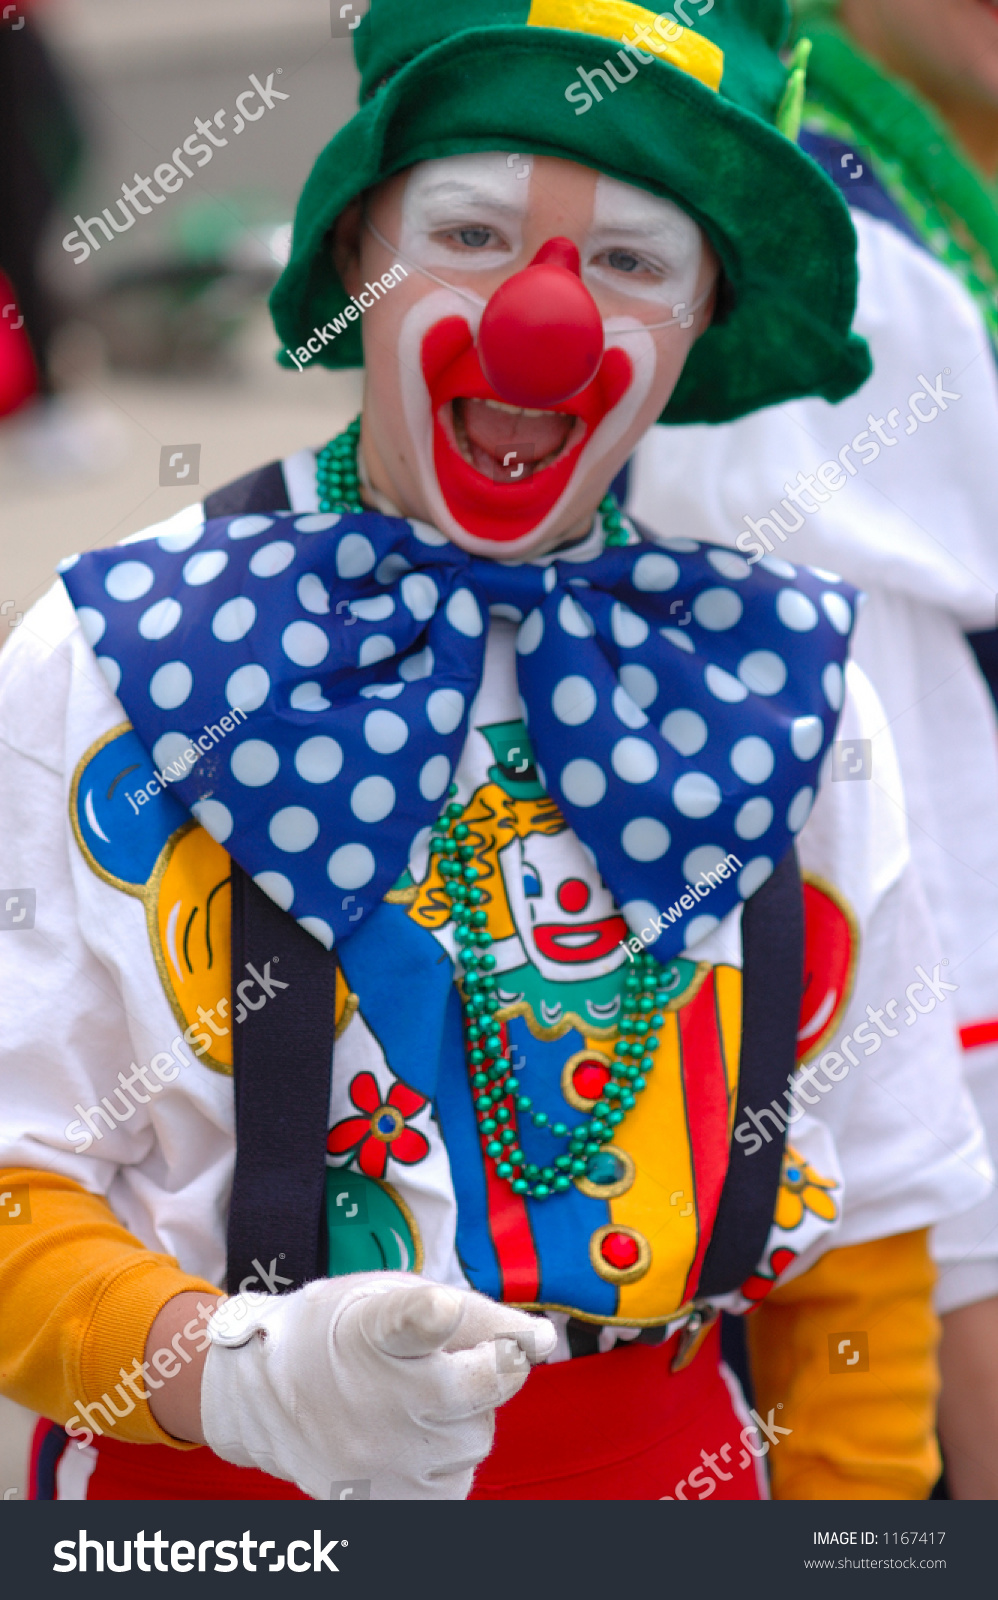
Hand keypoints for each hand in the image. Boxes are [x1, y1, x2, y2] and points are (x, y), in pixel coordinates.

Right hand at [200, 1272, 555, 1499]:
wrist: (261, 1395)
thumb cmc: (339, 1333)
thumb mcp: (388, 1294)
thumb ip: (468, 1310)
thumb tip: (542, 1340)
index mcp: (371, 1327)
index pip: (405, 1322)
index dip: (430, 1315)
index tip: (441, 1310)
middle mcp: (374, 1396)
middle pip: (479, 1384)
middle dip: (497, 1366)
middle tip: (479, 1358)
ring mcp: (376, 1457)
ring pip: (476, 1439)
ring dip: (469, 1416)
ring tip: (426, 1400)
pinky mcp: (379, 1500)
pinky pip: (455, 1484)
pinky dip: (450, 1459)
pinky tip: (420, 1437)